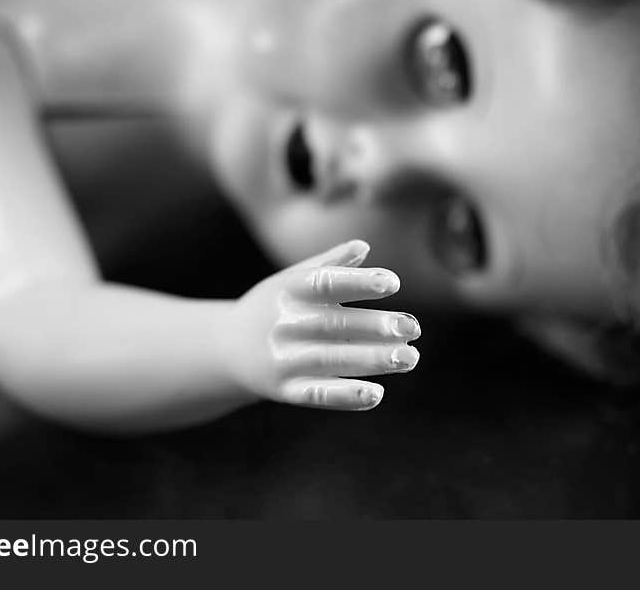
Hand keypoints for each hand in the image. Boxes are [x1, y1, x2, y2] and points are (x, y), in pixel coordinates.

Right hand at [220, 240, 420, 410]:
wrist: (226, 348)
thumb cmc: (273, 305)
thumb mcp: (292, 278)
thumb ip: (329, 263)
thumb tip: (363, 245)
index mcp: (288, 290)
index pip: (326, 283)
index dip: (359, 282)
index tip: (393, 283)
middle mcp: (284, 324)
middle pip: (335, 325)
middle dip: (377, 327)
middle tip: (413, 327)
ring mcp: (283, 359)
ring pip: (333, 361)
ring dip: (373, 360)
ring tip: (410, 357)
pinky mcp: (284, 390)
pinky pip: (318, 395)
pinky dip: (346, 396)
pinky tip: (377, 394)